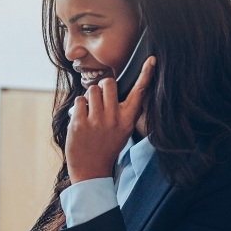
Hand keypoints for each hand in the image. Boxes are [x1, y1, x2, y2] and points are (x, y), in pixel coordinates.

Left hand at [66, 56, 155, 183]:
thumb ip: (126, 113)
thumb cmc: (107, 147)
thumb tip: (132, 94)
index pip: (139, 93)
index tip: (151, 60)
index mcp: (127, 120)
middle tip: (100, 99)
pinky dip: (79, 107)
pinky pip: (79, 100)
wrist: (91, 170)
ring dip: (90, 97)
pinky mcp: (79, 124)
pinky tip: (81, 119)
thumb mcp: (124, 132)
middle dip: (102, 86)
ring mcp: (96, 121)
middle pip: (108, 83)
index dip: (146, 75)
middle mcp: (114, 118)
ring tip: (91, 111)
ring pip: (92, 89)